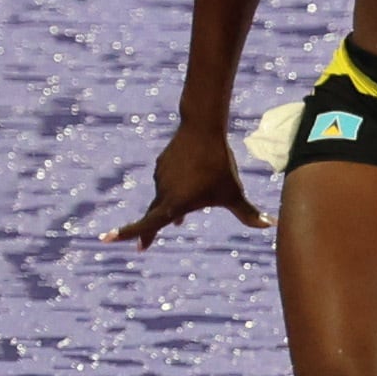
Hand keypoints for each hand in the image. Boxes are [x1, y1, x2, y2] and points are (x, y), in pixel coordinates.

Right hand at [104, 125, 266, 248]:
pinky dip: (177, 186)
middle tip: (142, 247)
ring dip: (175, 203)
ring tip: (193, 203)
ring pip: (167, 196)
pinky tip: (193, 177)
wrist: (203, 128)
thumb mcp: (234, 193)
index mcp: (174, 205)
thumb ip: (248, 213)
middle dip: (148, 232)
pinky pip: (169, 181)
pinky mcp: (162, 165)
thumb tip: (270, 225)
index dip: (127, 233)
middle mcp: (162, 192)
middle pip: (155, 216)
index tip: (106, 239)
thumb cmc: (219, 165)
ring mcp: (160, 177)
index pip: (147, 224)